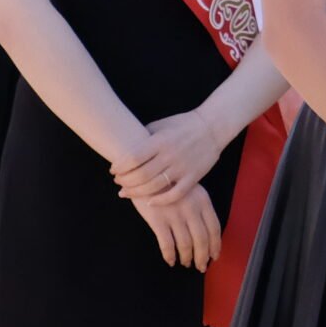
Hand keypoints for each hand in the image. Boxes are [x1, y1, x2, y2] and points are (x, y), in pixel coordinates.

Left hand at [111, 113, 232, 205]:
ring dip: (136, 192)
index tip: (113, 170)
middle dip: (124, 181)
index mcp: (160, 141)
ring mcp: (182, 168)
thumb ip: (144, 136)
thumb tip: (124, 149)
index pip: (133, 158)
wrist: (212, 127)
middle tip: (118, 182)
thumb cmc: (183, 124)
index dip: (119, 167)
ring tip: (126, 192)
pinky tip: (149, 202)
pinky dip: (160, 201)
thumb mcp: (161, 124)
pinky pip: (174, 194)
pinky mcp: (193, 177)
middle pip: (140, 175)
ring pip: (154, 187)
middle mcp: (169, 155)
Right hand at [135, 187, 221, 268]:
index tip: (215, 256)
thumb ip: (199, 207)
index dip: (215, 245)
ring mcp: (174, 214)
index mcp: (203, 200)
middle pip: (201, 239)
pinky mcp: (157, 219)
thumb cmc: (168, 182)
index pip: (214, 228)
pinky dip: (170, 255)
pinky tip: (170, 260)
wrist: (145, 171)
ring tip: (185, 263)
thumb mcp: (190, 189)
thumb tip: (205, 234)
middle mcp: (191, 208)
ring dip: (187, 257)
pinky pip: (167, 244)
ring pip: (185, 244)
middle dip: (202, 256)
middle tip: (201, 266)